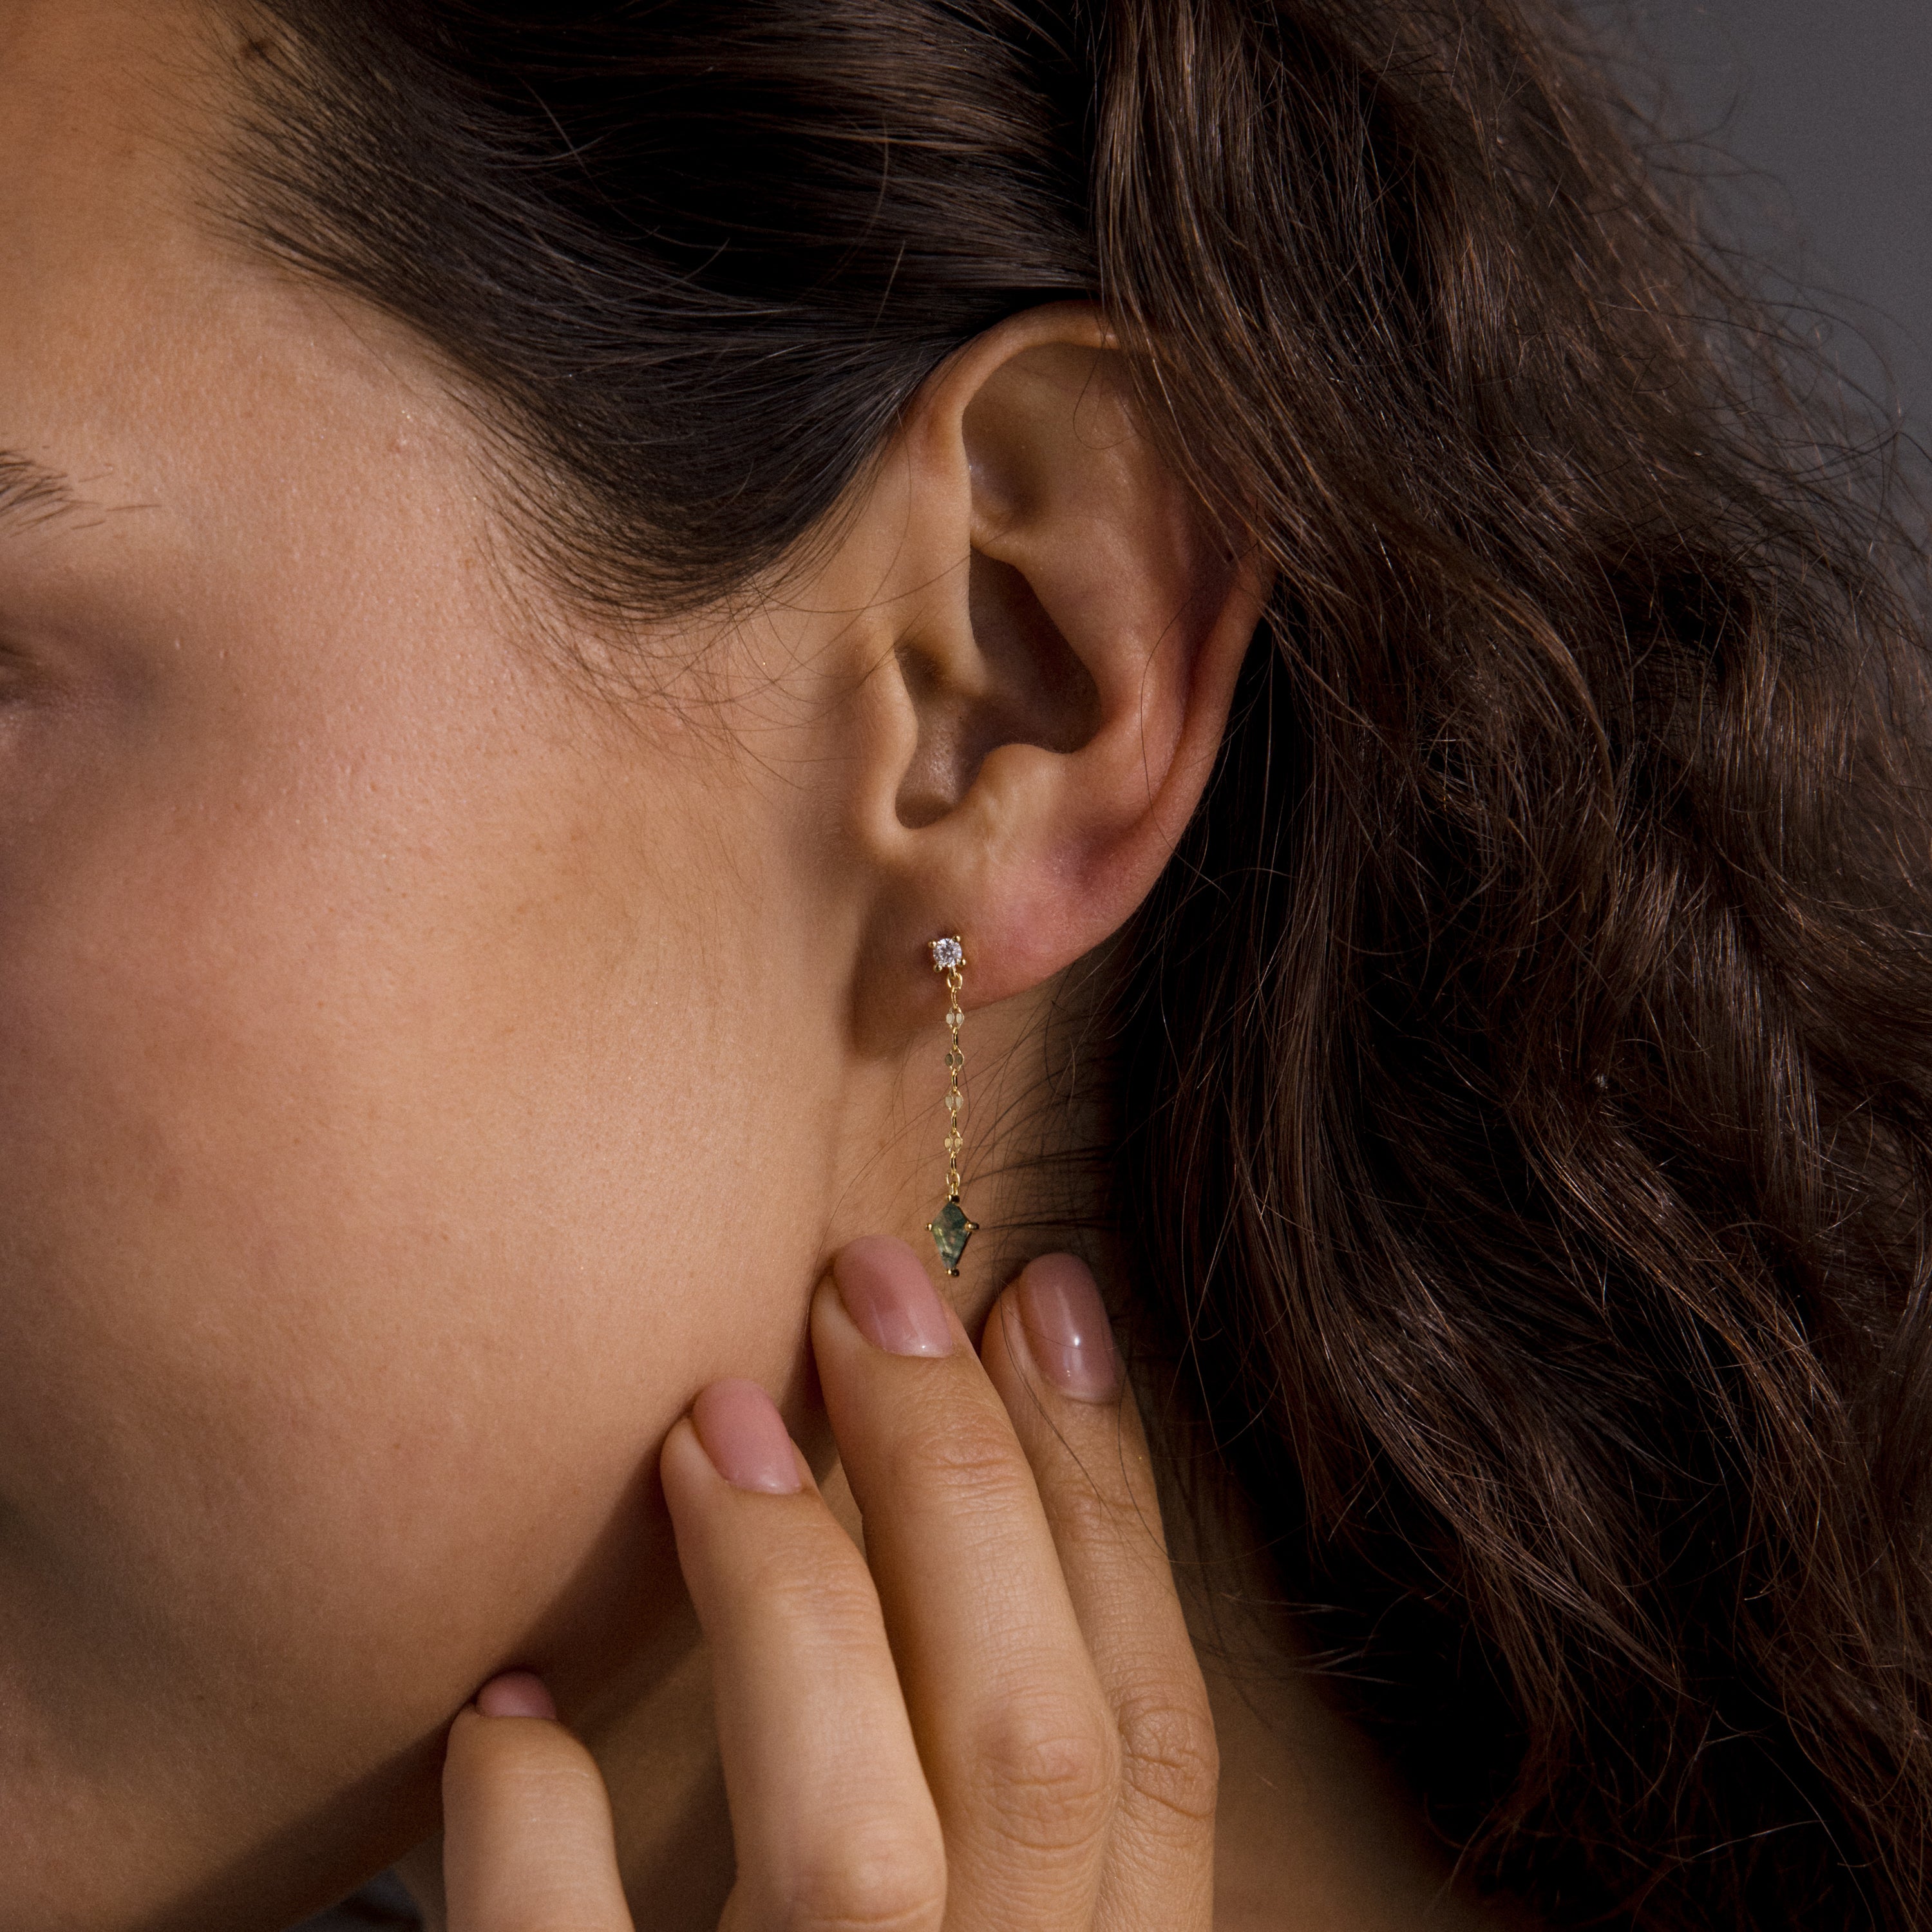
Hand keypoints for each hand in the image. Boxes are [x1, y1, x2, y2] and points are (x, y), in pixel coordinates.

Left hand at [436, 1237, 1217, 1930]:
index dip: (1109, 1500)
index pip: (1152, 1739)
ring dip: (787, 1599)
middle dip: (963, 1480)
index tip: (1043, 1294)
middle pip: (1036, 1752)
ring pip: (860, 1849)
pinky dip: (532, 1839)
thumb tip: (976, 1471)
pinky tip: (501, 1712)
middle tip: (866, 1282)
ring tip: (714, 1421)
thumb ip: (994, 1789)